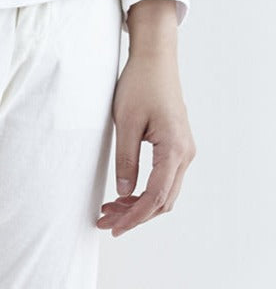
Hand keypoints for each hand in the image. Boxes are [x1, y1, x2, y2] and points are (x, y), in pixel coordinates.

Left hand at [97, 1, 195, 237]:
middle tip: (104, 223)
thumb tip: (122, 193)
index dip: (133, 217)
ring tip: (108, 212)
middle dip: (134, 216)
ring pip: (164, 193)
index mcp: (174, 149)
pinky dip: (144, 193)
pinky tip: (121, 196)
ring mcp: (183, 151)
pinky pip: (163, 180)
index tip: (112, 228)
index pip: (155, 197)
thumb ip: (125, 161)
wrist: (155, 60)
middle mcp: (185, 153)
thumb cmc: (139, 86)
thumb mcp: (125, 124)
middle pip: (162, 201)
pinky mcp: (176, 147)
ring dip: (138, 206)